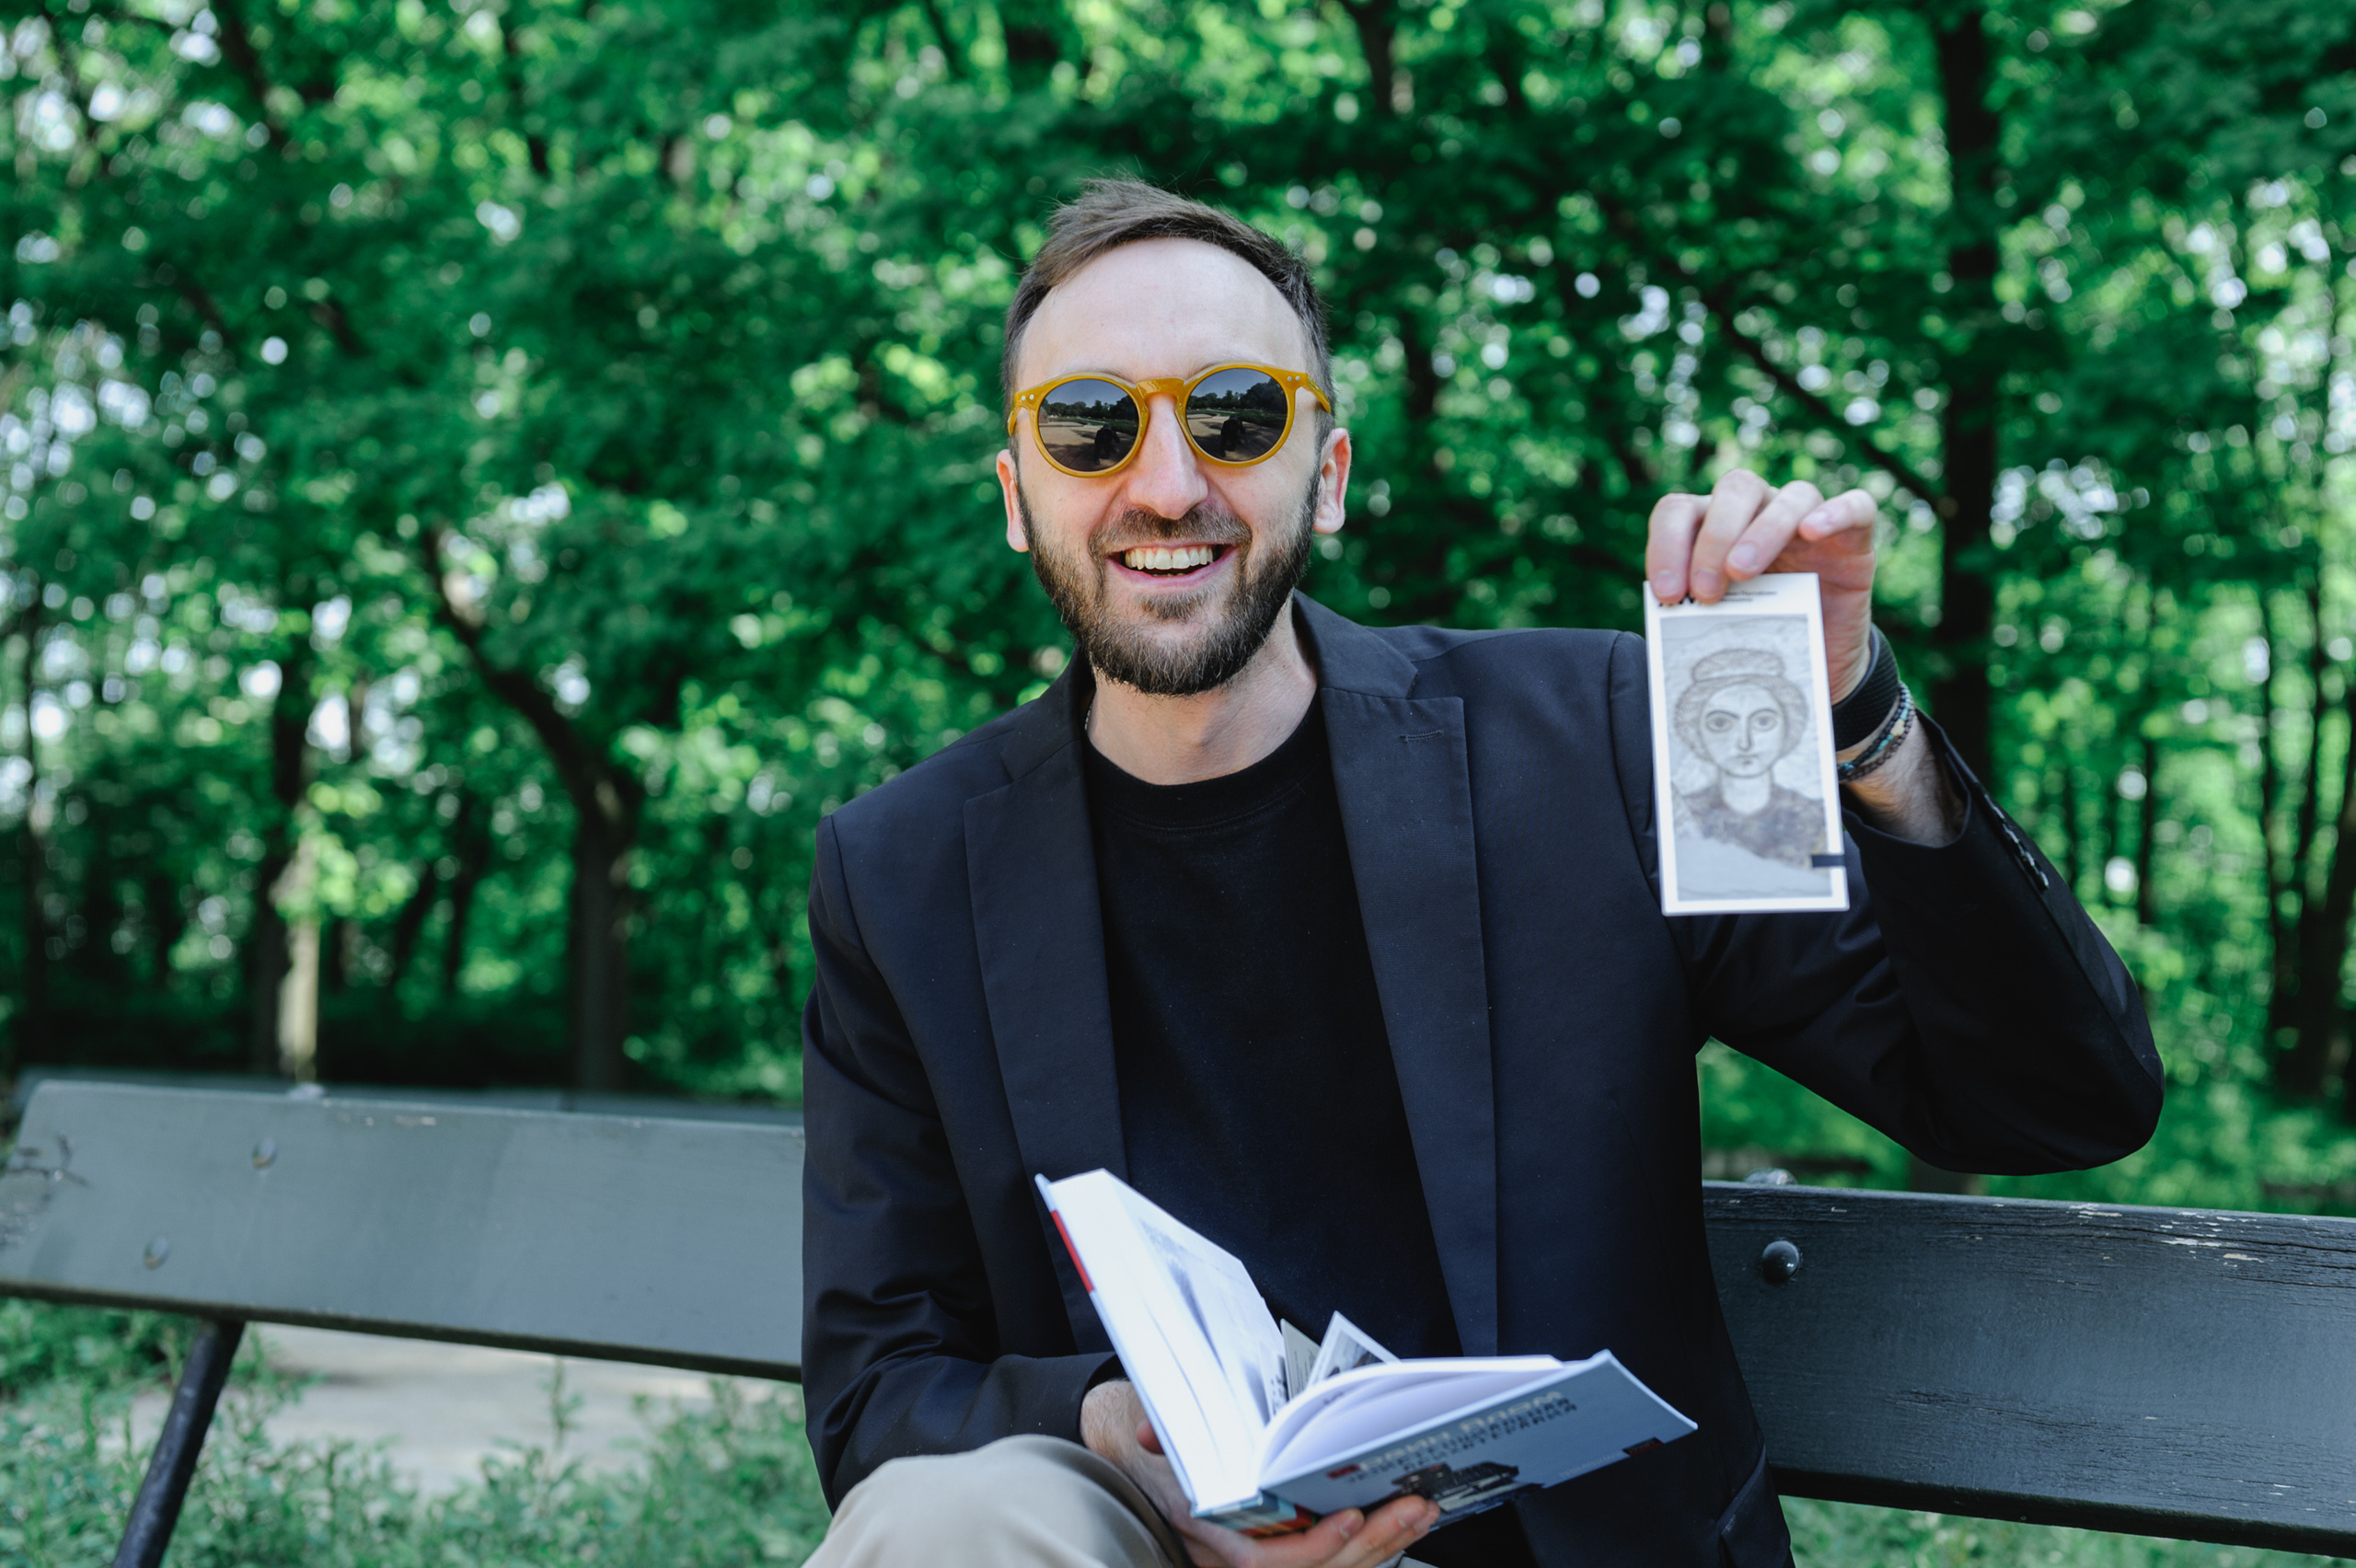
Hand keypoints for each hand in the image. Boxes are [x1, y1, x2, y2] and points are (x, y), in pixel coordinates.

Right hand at [1081, 1380, 1439, 1567]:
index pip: (1265, 1561)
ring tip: (1422, 1511)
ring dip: (1385, 1545)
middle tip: (1413, 1507)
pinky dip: (1376, 1548)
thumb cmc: (1166, 1463)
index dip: (1314, 1545)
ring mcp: (1271, 1562)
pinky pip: (1339, 1566)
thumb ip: (1163, 1440)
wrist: (1154, 1480)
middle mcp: (1242, 1561)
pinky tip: (1405, 1525)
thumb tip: (1150, 1432)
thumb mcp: (1160, 1447)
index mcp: (1211, 1538)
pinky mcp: (1295, 1559)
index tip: (1351, 1517)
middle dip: (1371, 1543)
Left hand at [1645, 470, 1878, 701]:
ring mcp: (1809, 520)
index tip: (1666, 594)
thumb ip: (1696, 611)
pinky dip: (1834, 513)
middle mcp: (1761, 512)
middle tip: (1704, 590)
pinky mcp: (1854, 538)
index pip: (1681, 510)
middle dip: (1713, 538)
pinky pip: (1855, 507)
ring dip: (1762, 531)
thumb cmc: (1757, 636)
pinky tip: (1811, 532)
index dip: (1666, 544)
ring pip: (1791, 496)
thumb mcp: (1720, 624)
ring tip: (1742, 573)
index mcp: (1715, 526)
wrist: (1815, 663)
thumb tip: (1667, 618)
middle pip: (1735, 489)